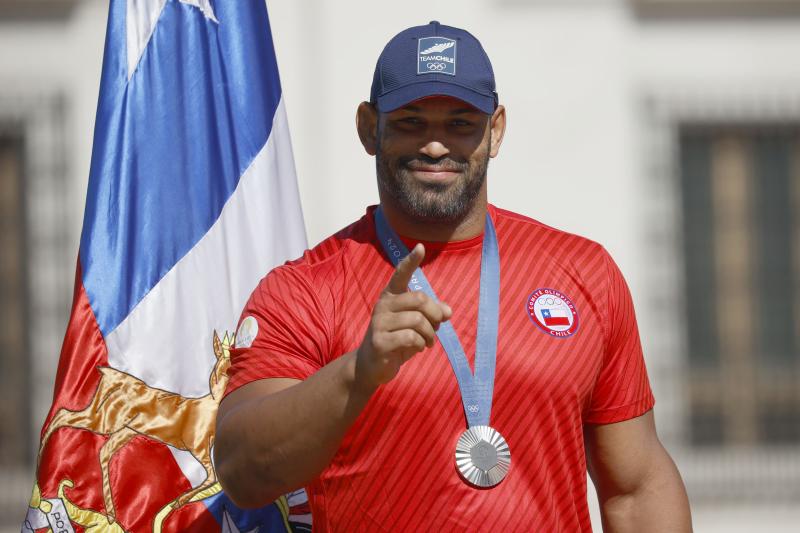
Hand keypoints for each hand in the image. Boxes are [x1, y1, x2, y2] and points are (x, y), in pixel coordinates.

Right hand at [355, 244, 452, 389]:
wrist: (372, 365)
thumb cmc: (397, 339)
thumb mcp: (416, 324)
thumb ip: (431, 314)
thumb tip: (448, 311)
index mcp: (391, 296)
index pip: (401, 274)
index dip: (411, 261)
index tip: (421, 247)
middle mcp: (383, 305)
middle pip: (420, 299)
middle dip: (435, 315)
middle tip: (437, 327)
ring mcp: (379, 323)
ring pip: (418, 320)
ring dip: (429, 334)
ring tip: (428, 342)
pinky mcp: (380, 341)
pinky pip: (410, 337)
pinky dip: (420, 344)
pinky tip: (418, 348)